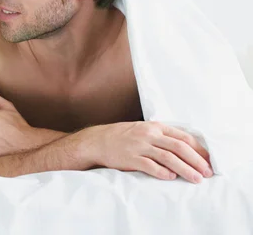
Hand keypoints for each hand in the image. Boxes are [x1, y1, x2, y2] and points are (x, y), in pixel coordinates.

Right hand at [83, 121, 212, 183]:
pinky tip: (171, 178)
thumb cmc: (123, 136)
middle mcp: (149, 135)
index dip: (199, 149)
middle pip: (179, 148)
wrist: (97, 141)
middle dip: (197, 161)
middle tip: (207, 172)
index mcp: (155, 127)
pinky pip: (150, 166)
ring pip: (168, 158)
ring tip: (196, 179)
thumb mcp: (144, 130)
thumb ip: (162, 136)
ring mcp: (139, 146)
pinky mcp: (130, 158)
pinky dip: (163, 172)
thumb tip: (185, 147)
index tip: (209, 160)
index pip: (183, 137)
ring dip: (185, 170)